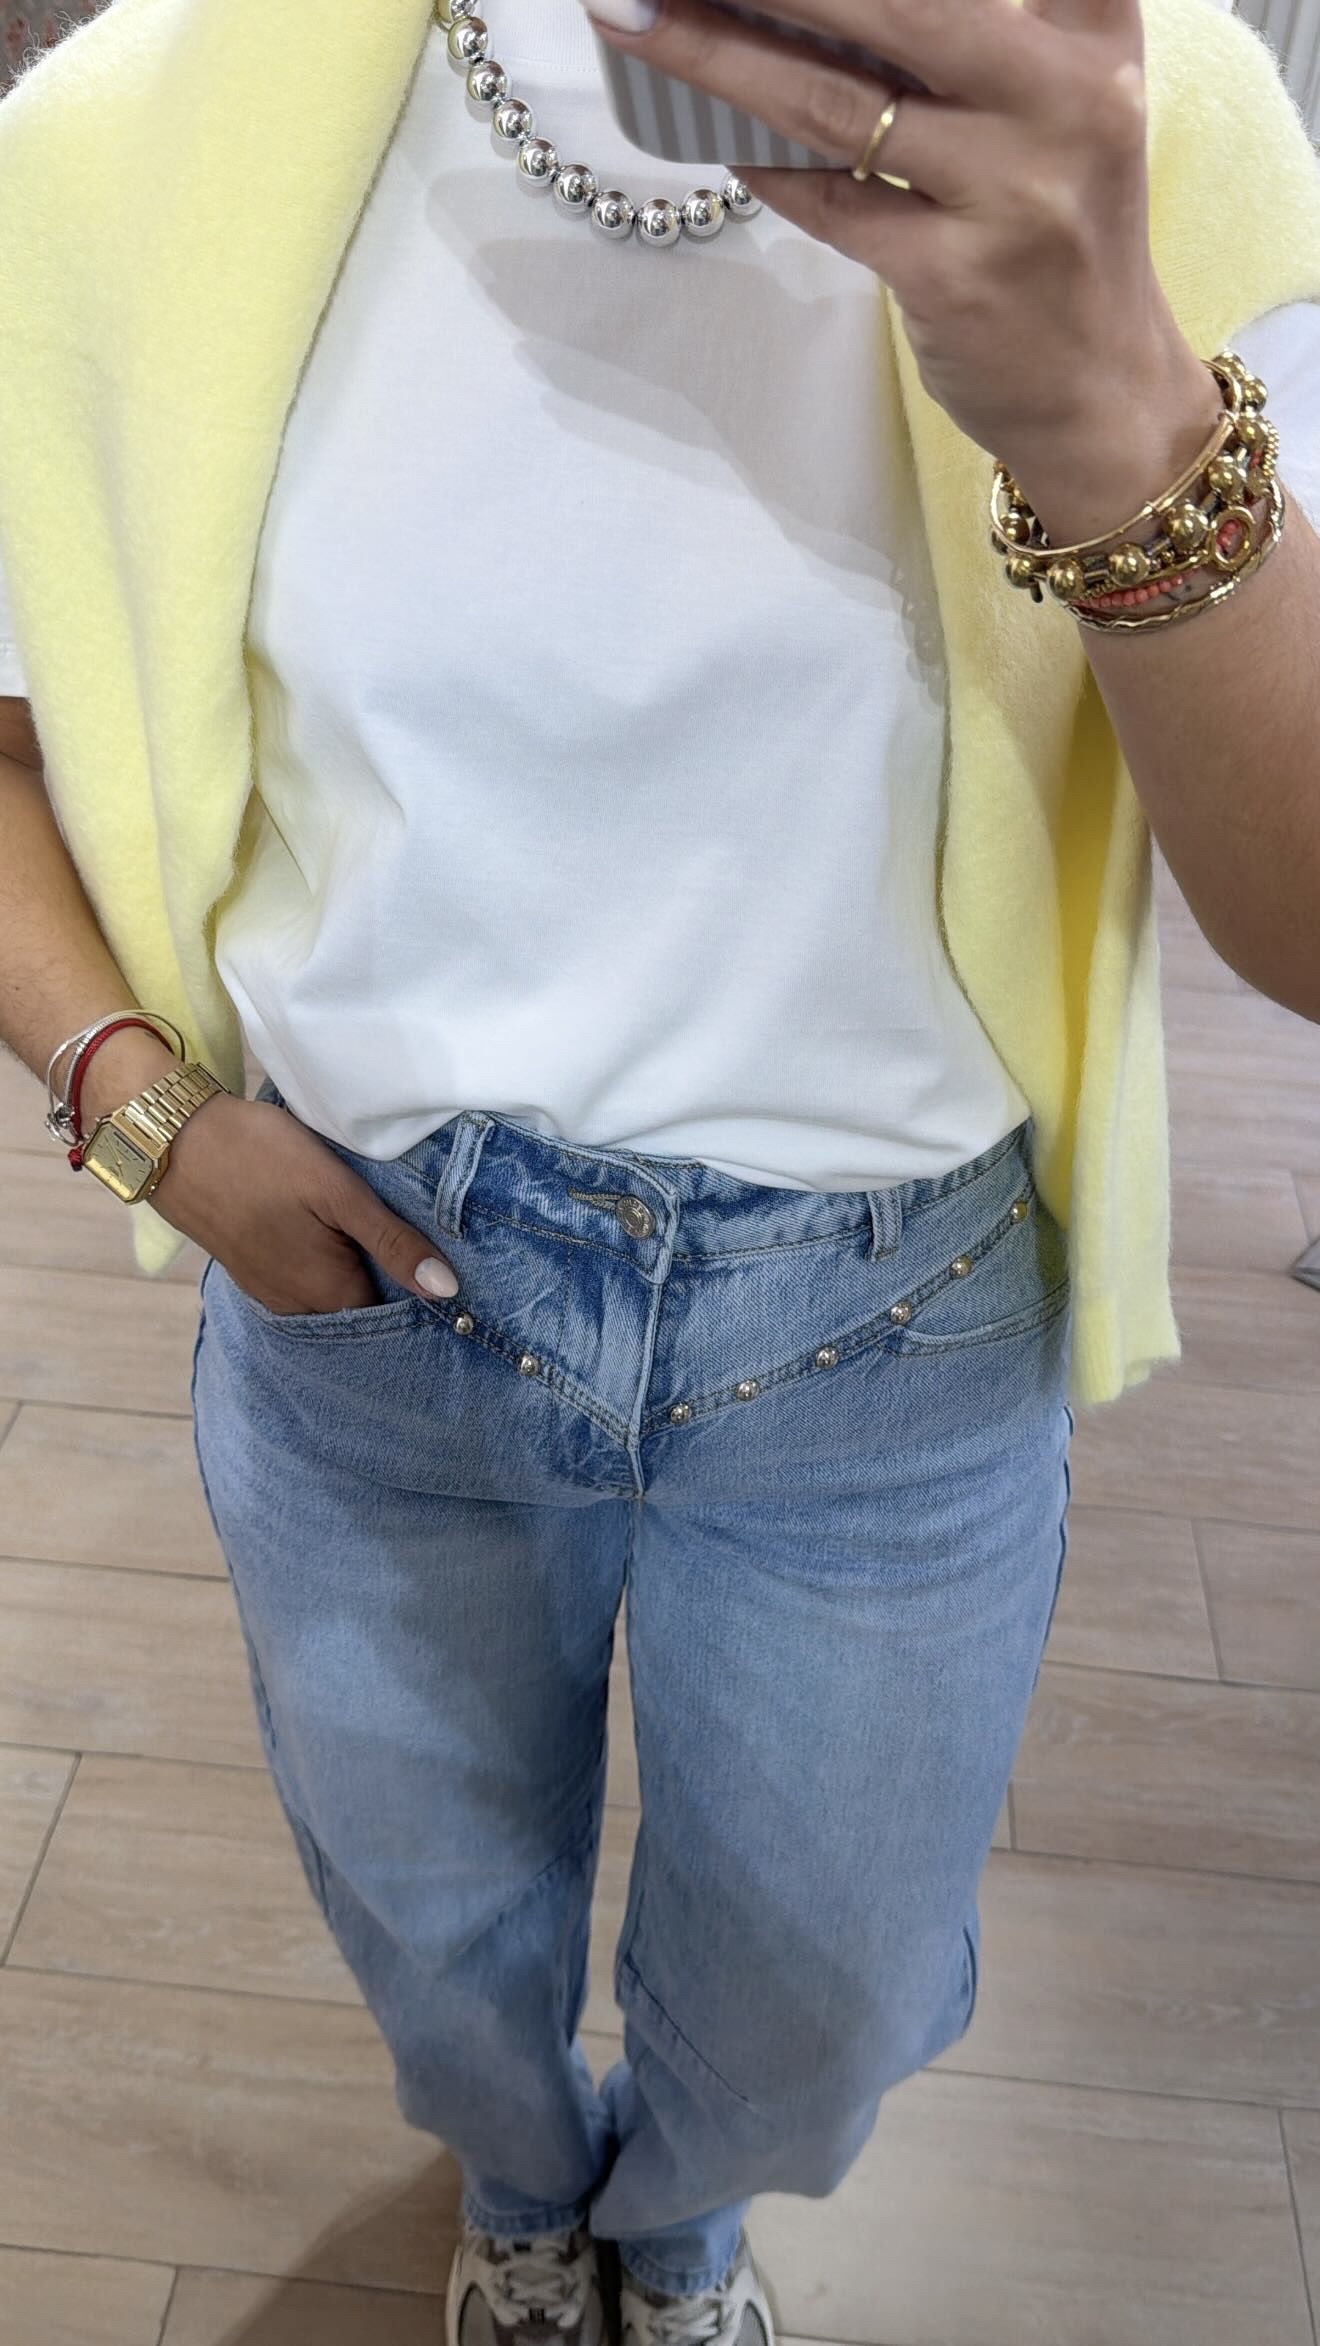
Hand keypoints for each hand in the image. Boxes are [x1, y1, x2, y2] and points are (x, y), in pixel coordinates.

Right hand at [149, 1093, 459, 1313]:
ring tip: (375, 1232)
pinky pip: (302, 1281)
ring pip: (329, 1294)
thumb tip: (446, 1290)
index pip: (393, 1316)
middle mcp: (296, 1307)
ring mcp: (268, 1290)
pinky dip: (324, 1264)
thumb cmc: (259, 1158)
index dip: (419, 1292)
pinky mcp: (250, 1269)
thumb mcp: (338, 1192)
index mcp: (326, 1295)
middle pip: (360, 1308)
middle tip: (412, 1240)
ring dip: (353, 1271)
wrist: (171, 1138)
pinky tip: (332, 1232)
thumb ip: (392, 1242)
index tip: (444, 1268)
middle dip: (388, 1282)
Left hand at [585, 0, 1203, 487]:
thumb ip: (997, 25)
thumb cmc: (1061, 236)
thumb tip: (816, 9)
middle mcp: (1064, 104)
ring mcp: (1008, 195)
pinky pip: (827, 203)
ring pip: (836, 102)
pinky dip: (760, 163)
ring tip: (638, 13)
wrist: (1102, 392)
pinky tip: (704, 124)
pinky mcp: (951, 278)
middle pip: (897, 3)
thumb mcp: (1069, 104)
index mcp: (1091, 43)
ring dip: (719, 52)